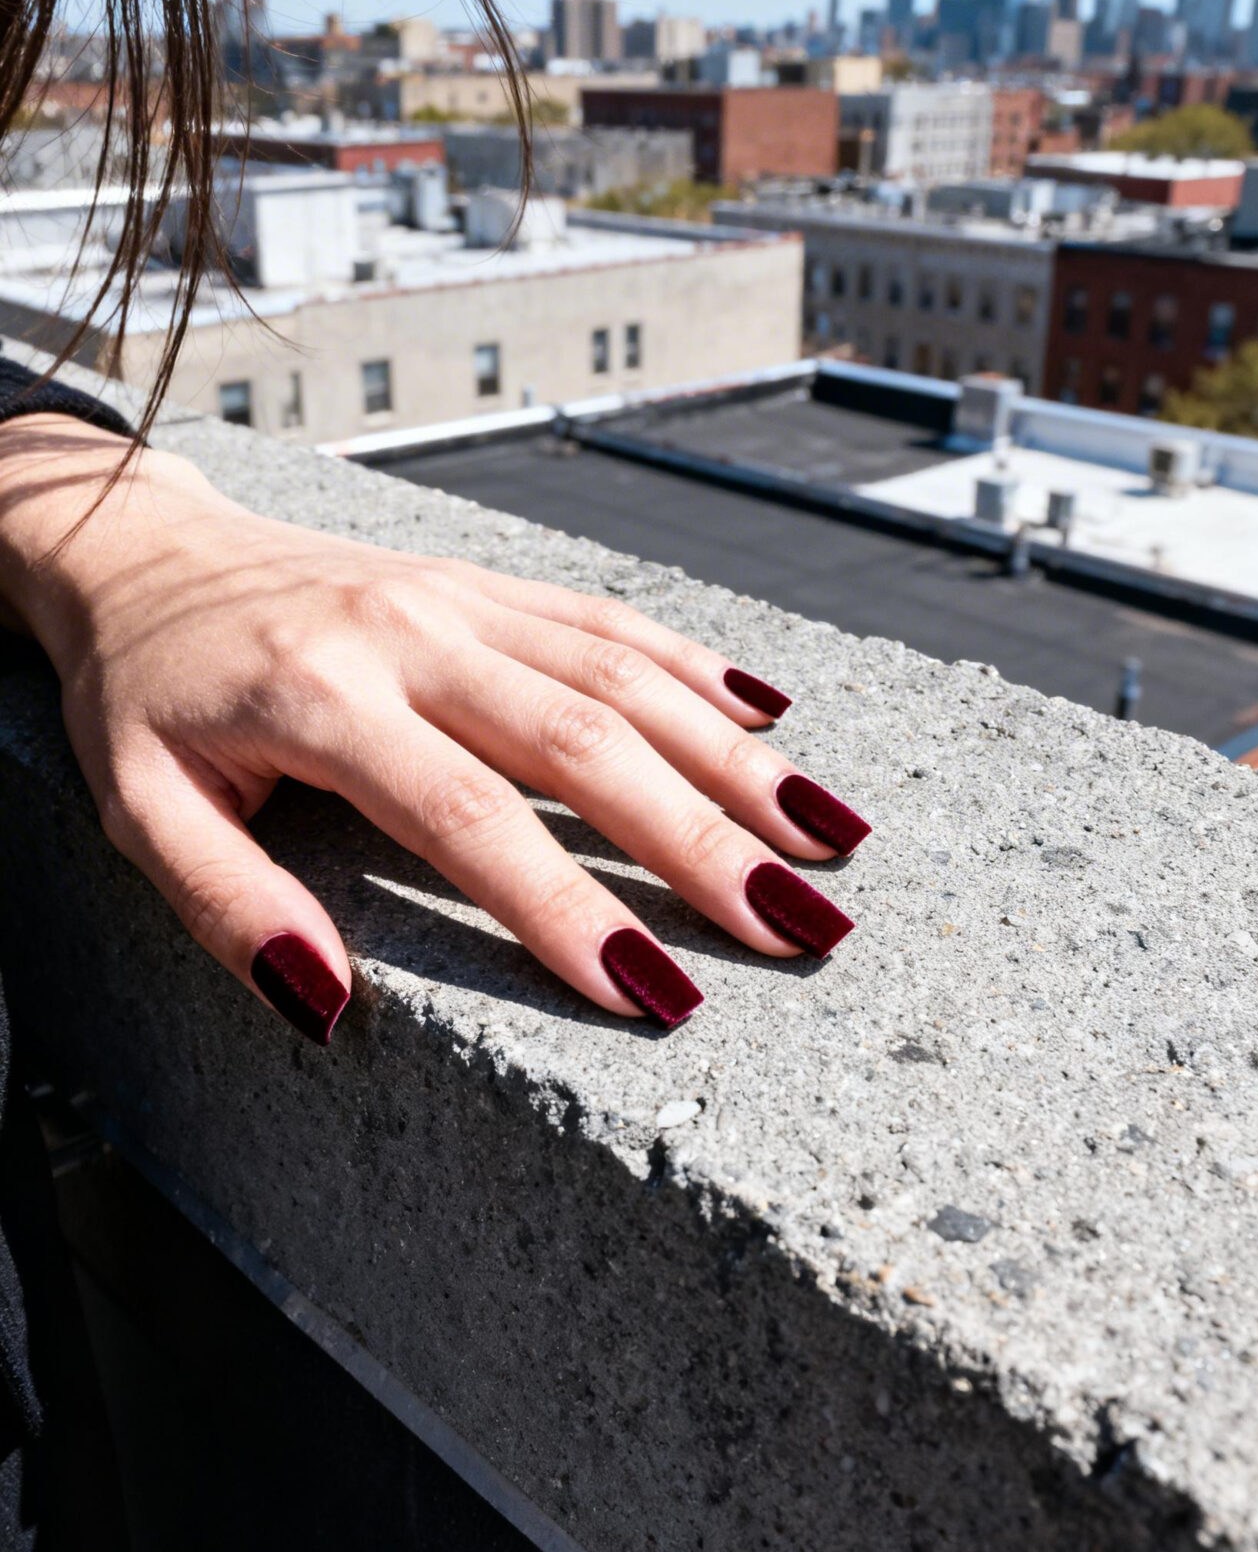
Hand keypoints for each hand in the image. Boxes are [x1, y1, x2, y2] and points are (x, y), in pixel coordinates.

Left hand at [0, 420, 869, 1038]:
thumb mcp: (137, 808)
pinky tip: (768, 721)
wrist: (143, 549)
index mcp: (322, 700)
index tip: (656, 990)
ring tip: (826, 840)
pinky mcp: (485, 580)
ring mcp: (460, 597)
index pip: (469, 817)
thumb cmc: (143, 696)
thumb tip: (327, 1002)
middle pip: (584, 743)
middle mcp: (413, 635)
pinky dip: (693, 669)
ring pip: (622, 676)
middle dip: (701, 844)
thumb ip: (225, 905)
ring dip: (732, 760)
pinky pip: (606, 618)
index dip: (567, 908)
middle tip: (796, 932)